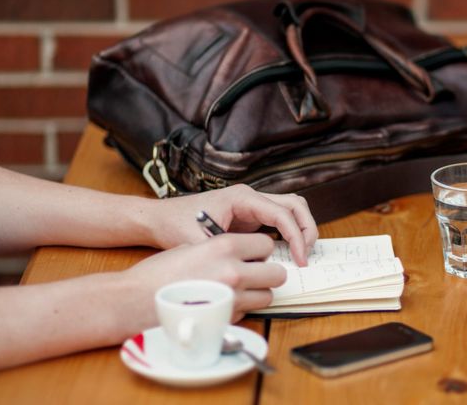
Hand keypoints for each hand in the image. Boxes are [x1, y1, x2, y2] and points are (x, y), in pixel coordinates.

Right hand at [123, 233, 285, 322]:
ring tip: (238, 291)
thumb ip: (220, 249)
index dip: (261, 250)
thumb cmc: (158, 273)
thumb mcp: (191, 247)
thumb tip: (241, 254)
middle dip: (268, 273)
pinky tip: (222, 304)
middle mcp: (234, 271)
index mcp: (224, 246)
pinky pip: (248, 312)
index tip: (254, 254)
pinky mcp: (227, 319)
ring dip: (257, 293)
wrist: (135, 300)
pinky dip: (241, 309)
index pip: (267, 244)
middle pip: (277, 273)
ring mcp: (233, 298)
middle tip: (255, 274)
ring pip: (267, 296)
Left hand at [147, 185, 317, 265]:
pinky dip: (290, 234)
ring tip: (301, 254)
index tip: (299, 260)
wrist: (159, 218)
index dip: (296, 237)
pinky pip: (280, 220)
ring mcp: (252, 205)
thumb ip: (226, 255)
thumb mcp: (200, 243)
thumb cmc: (175, 225)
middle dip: (307, 229)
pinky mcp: (250, 216)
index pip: (282, 213)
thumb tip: (252, 270)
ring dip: (301, 229)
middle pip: (295, 205)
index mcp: (242, 197)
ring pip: (291, 209)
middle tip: (306, 256)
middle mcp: (251, 197)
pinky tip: (287, 254)